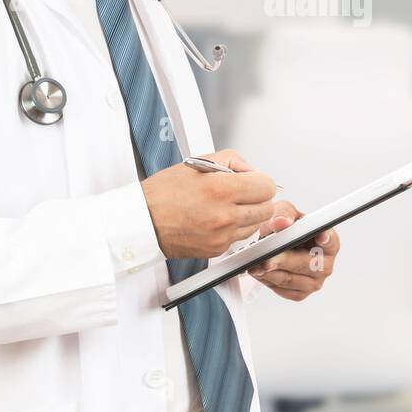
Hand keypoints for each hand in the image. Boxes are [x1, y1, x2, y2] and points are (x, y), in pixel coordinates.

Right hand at [141, 149, 276, 258]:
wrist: (144, 222)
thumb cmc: (165, 192)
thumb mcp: (198, 163)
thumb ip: (233, 161)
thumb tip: (252, 171)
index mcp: (221, 189)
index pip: (266, 187)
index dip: (260, 181)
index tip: (251, 180)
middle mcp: (224, 215)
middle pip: (267, 208)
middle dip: (258, 198)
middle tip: (242, 192)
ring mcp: (222, 235)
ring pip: (256, 225)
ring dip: (248, 214)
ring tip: (227, 206)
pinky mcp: (217, 250)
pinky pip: (239, 238)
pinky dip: (234, 228)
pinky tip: (217, 219)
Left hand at [247, 201, 339, 300]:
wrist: (275, 245)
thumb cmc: (286, 228)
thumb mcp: (285, 213)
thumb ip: (284, 214)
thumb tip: (282, 222)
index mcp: (329, 242)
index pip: (330, 241)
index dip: (326, 239)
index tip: (320, 237)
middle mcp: (325, 264)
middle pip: (306, 264)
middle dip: (284, 260)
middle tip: (267, 258)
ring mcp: (314, 281)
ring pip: (290, 278)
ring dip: (270, 272)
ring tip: (255, 264)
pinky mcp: (299, 293)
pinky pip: (281, 289)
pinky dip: (267, 279)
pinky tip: (258, 270)